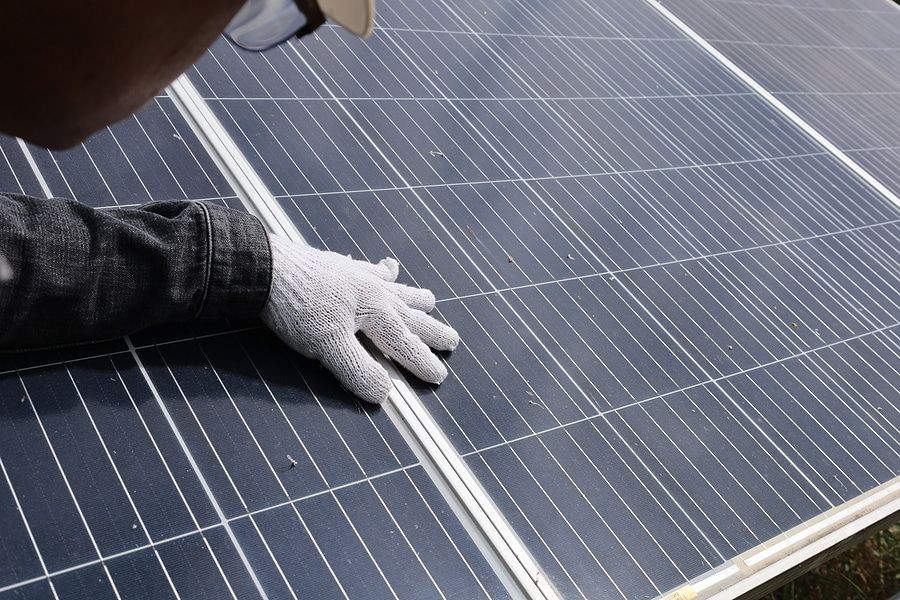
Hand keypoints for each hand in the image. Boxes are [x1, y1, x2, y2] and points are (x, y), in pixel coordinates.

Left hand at [261, 234, 458, 403]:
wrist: (265, 268)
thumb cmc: (297, 308)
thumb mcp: (327, 346)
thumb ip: (357, 369)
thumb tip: (384, 394)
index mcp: (374, 311)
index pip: (404, 343)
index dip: (421, 361)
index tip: (439, 375)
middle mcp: (373, 291)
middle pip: (409, 314)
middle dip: (430, 330)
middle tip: (451, 340)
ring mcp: (356, 276)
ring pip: (395, 288)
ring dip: (414, 297)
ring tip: (430, 300)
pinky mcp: (337, 267)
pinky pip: (368, 268)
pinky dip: (382, 270)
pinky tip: (386, 266)